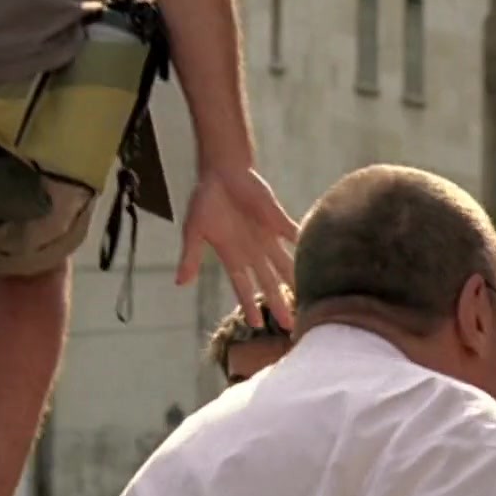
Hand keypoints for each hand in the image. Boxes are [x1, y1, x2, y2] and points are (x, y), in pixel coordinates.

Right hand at [178, 165, 300, 328]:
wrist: (222, 169)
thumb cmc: (206, 198)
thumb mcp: (194, 229)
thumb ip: (191, 256)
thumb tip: (179, 283)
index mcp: (232, 255)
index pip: (243, 286)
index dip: (249, 305)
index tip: (255, 325)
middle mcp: (252, 251)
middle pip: (269, 283)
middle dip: (279, 304)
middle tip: (292, 326)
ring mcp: (267, 236)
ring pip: (284, 265)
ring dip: (295, 282)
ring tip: (310, 301)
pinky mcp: (277, 219)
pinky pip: (293, 236)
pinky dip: (304, 247)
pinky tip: (316, 261)